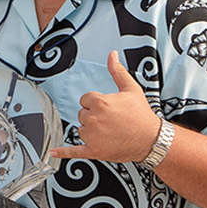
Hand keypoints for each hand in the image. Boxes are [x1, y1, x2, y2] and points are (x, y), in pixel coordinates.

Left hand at [47, 51, 161, 164]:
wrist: (152, 139)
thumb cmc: (142, 115)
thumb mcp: (131, 89)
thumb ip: (117, 71)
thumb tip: (112, 55)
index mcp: (100, 103)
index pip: (85, 99)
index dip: (96, 103)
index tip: (108, 108)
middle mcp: (94, 119)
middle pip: (82, 114)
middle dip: (93, 117)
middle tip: (111, 120)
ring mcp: (93, 136)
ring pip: (81, 130)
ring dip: (91, 130)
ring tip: (109, 132)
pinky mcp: (94, 150)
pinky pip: (74, 151)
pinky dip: (63, 152)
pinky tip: (53, 152)